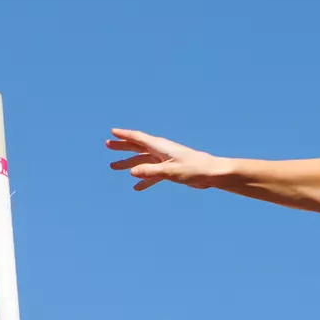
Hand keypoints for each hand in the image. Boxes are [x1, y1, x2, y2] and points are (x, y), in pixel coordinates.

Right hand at [106, 128, 228, 190]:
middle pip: (137, 147)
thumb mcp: (170, 171)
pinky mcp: (171, 170)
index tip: (112, 131)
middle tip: (107, 145)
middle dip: (122, 146)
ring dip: (129, 164)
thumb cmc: (193, 169)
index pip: (138, 138)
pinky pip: (153, 174)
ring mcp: (165, 160)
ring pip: (143, 161)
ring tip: (113, 167)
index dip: (124, 135)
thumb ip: (150, 171)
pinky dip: (144, 179)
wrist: (212, 173)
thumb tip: (131, 172)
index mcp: (160, 146)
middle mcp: (161, 151)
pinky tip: (136, 187)